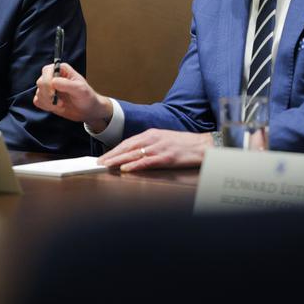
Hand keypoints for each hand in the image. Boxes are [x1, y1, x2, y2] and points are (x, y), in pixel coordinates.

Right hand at [33, 62, 111, 128]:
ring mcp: (48, 87)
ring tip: (61, 105)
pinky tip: (55, 107)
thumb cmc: (86, 97)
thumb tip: (53, 82)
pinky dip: (45, 106)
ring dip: (49, 102)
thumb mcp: (80, 89)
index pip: (47, 71)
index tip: (55, 94)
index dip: (48, 83)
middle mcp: (52, 76)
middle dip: (49, 95)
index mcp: (61, 69)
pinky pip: (37, 101)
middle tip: (61, 103)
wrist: (87, 110)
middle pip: (40, 82)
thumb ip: (67, 84)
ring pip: (38, 93)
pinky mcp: (46, 98)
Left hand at [97, 129, 211, 171]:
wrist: (204, 145)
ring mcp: (160, 148)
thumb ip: (149, 145)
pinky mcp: (167, 157)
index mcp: (152, 134)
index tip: (104, 157)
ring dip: (118, 160)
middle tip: (99, 163)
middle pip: (127, 147)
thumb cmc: (185, 144)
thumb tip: (134, 155)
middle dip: (111, 155)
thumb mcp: (164, 140)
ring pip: (134, 154)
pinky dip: (135, 165)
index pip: (128, 142)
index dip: (114, 150)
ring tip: (107, 166)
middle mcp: (153, 139)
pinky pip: (147, 162)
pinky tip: (125, 169)